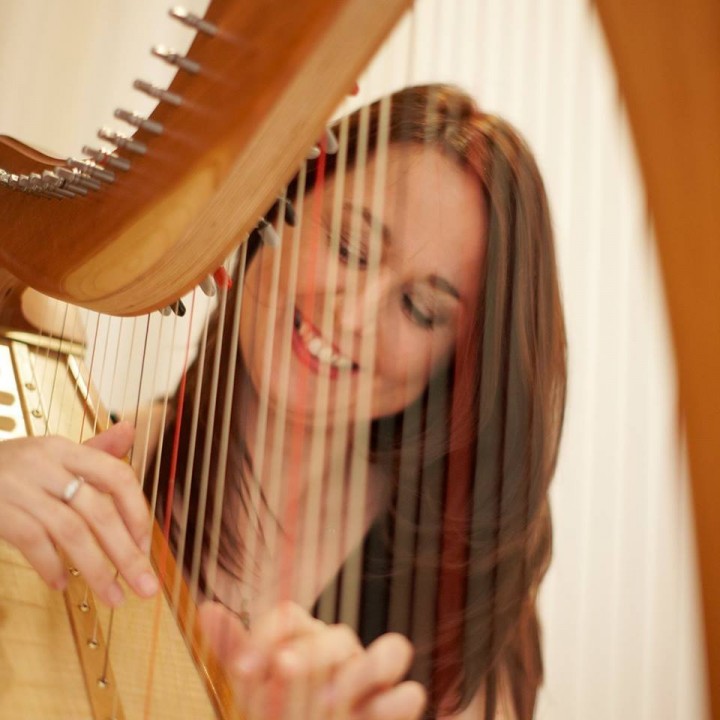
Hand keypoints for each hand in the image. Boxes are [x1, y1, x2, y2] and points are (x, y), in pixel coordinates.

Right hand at [0, 422, 157, 605]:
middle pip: (99, 513)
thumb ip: (93, 450)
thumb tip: (130, 430)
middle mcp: (46, 464)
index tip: (146, 546)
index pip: (117, 475)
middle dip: (127, 554)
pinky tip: (62, 584)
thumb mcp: (51, 453)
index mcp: (66, 449)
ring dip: (96, 570)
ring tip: (114, 597)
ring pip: (71, 532)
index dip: (137, 512)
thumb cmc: (9, 466)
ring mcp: (19, 488)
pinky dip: (50, 565)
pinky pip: (32, 542)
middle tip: (146, 586)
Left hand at [200, 601, 426, 719]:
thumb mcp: (255, 688)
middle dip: (312, 653)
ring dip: (365, 671)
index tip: (240, 669)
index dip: (266, 637)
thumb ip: (234, 650)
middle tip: (283, 672)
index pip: (290, 617)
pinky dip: (394, 703)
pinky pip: (411, 693)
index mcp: (305, 638)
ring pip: (393, 648)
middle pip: (338, 634)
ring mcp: (373, 677)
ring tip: (331, 702)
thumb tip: (205, 609)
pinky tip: (366, 718)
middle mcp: (342, 650)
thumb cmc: (283, 712)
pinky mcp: (395, 707)